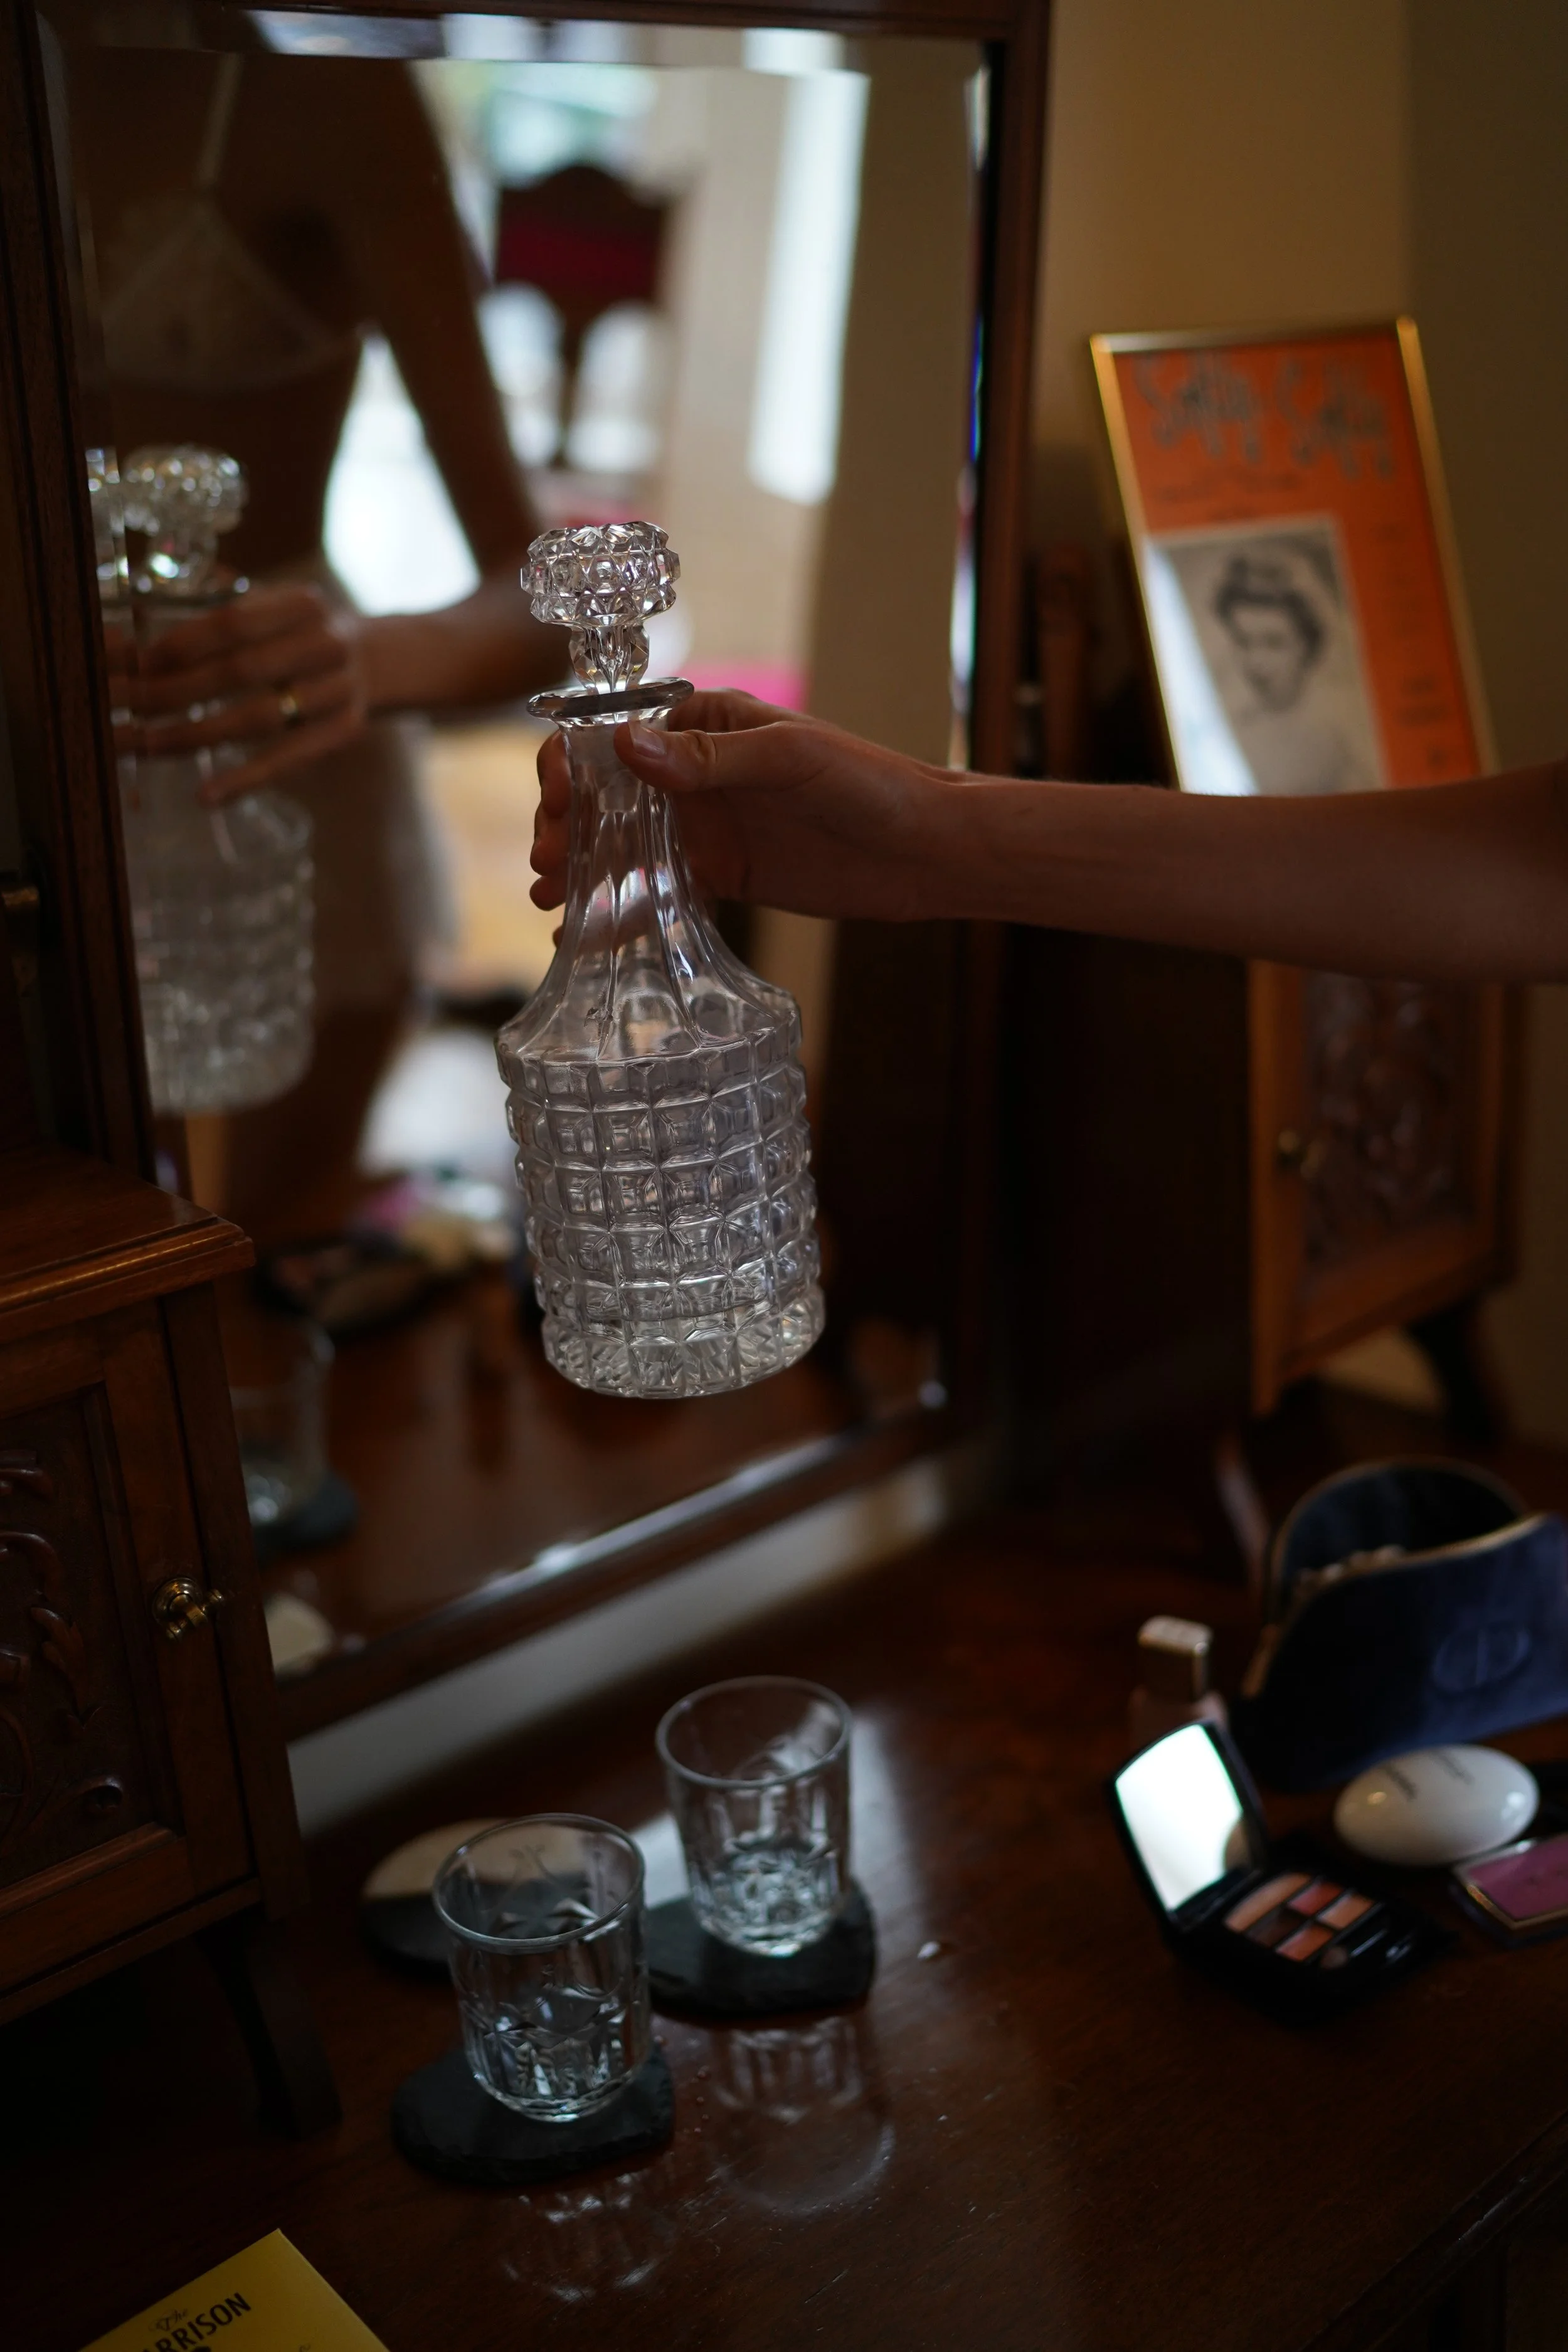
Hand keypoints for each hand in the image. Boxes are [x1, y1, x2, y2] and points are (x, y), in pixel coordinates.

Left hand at [111, 583, 368, 801]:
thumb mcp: (274, 609)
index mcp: (303, 603)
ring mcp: (339, 690)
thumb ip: (219, 614)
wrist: (377, 661)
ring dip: (197, 735)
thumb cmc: (303, 635)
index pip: (233, 621)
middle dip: (176, 691)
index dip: (182, 643)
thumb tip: (138, 635)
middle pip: (240, 671)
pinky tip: (206, 796)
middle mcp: (327, 643)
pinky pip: (287, 760)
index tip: (138, 663)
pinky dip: (244, 779)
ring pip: (258, 719)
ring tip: (149, 746)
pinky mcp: (345, 731)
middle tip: (129, 707)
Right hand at [530, 689, 950, 922]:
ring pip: (623, 847)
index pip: (617, 737)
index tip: (559, 808)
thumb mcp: (790, 759)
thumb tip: (626, 746)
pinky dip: (620, 912)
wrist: (922, 851)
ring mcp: (706, 827)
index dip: (573, 769)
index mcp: (706, 725)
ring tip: (549, 902)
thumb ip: (711, 759)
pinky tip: (583, 937)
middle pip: (607, 797)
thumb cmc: (867, 783)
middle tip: (546, 869)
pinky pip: (658, 893)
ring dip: (581, 871)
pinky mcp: (722, 877)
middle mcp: (696, 774)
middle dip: (567, 828)